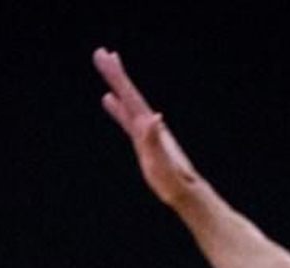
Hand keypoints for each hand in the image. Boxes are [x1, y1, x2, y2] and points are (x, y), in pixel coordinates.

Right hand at [93, 48, 201, 206]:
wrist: (188, 193)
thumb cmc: (174, 184)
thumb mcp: (162, 165)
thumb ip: (156, 143)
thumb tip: (153, 117)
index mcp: (150, 128)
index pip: (131, 97)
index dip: (119, 78)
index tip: (108, 57)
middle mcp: (150, 125)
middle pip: (130, 94)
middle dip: (115, 74)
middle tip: (101, 52)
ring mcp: (148, 132)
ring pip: (128, 102)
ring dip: (118, 84)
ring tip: (108, 66)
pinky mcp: (145, 141)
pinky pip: (127, 118)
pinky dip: (118, 107)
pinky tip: (109, 101)